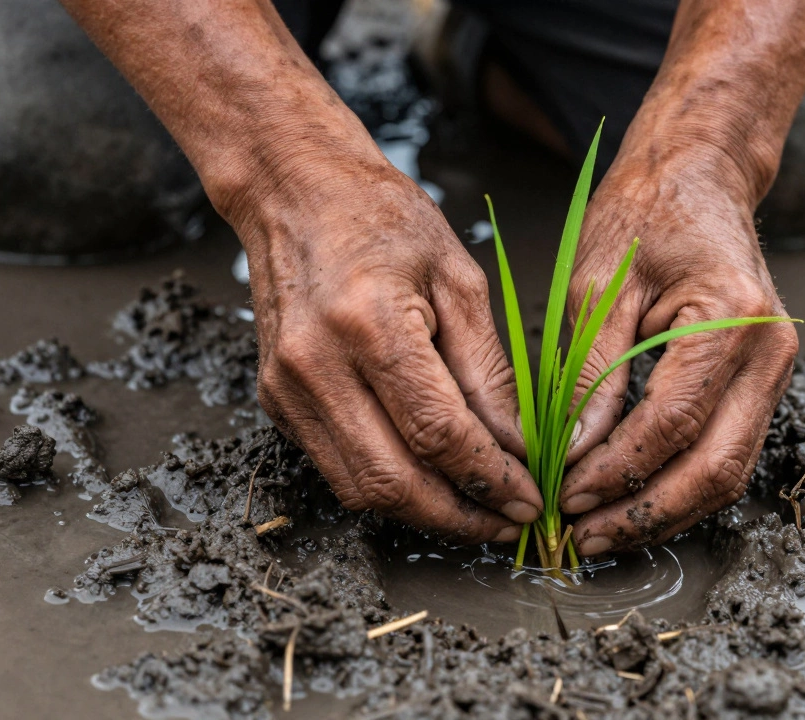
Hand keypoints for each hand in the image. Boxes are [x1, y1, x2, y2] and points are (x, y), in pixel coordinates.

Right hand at [225, 152, 542, 543]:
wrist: (295, 194)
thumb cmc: (383, 222)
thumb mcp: (459, 279)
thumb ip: (489, 370)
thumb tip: (517, 446)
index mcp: (370, 324)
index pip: (439, 434)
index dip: (491, 478)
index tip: (530, 496)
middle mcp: (317, 364)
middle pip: (394, 481)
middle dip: (460, 516)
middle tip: (508, 521)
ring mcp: (286, 388)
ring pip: (359, 489)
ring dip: (423, 512)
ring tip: (476, 509)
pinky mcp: (275, 401)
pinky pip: (336, 466)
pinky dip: (387, 483)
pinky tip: (428, 476)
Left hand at [559, 150, 798, 554]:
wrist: (697, 178)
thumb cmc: (645, 214)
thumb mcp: (597, 285)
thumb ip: (590, 373)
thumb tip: (573, 452)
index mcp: (731, 317)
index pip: (673, 423)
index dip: (616, 471)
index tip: (564, 496)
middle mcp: (769, 350)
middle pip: (715, 466)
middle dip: (644, 513)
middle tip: (582, 537)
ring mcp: (775, 370)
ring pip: (728, 472)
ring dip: (664, 512)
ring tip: (601, 532)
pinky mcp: (762, 382)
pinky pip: (727, 451)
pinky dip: (679, 485)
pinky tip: (631, 500)